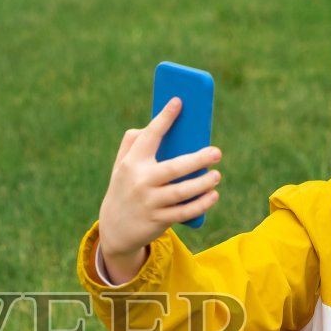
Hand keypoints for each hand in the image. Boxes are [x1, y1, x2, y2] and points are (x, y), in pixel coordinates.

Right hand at [97, 98, 221, 280]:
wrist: (114, 228)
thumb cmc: (125, 188)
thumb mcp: (121, 166)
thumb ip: (132, 144)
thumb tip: (154, 125)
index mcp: (132, 162)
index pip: (150, 137)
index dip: (164, 118)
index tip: (178, 102)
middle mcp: (140, 181)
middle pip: (173, 168)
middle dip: (197, 159)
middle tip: (216, 152)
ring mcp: (149, 202)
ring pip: (181, 192)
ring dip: (202, 183)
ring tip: (216, 175)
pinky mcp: (157, 220)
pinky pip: (183, 212)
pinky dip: (200, 205)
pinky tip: (213, 196)